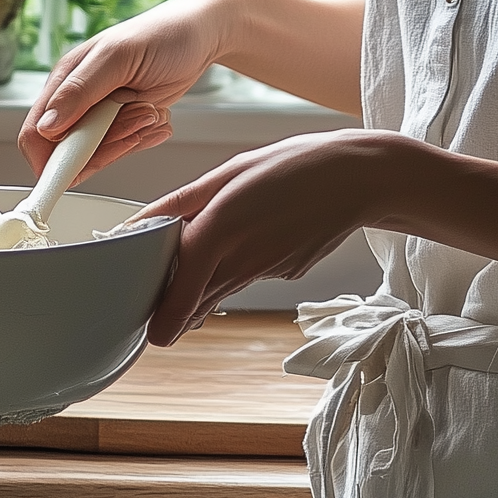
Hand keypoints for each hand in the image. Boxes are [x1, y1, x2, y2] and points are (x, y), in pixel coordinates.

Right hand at [19, 0, 242, 178]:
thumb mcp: (120, 56)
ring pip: (99, 154)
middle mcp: (77, 99)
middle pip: (71, 152)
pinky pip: (123, 149)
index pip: (36, 134)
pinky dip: (143, 138)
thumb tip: (47, 125)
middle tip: (139, 116)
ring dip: (130, 138)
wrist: (202, 34)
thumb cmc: (165, 33)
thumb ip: (81, 90)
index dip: (51, 160)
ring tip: (151, 109)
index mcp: (65, 79)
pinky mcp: (122, 122)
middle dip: (108, 143)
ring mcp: (100, 113)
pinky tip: (158, 115)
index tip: (74, 174)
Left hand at [141, 128, 397, 344]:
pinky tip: (248, 241)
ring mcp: (267, 272)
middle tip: (157, 303)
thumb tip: (140, 221)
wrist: (357, 178)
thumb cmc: (292, 165)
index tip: (151, 332)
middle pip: (197, 304)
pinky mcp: (285, 274)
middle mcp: (242, 259)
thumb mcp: (230, 171)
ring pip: (221, 295)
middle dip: (175, 311)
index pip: (181, 291)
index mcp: (220, 229)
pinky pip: (249, 278)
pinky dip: (237, 270)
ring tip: (192, 274)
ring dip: (201, 294)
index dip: (164, 318)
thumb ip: (182, 201)